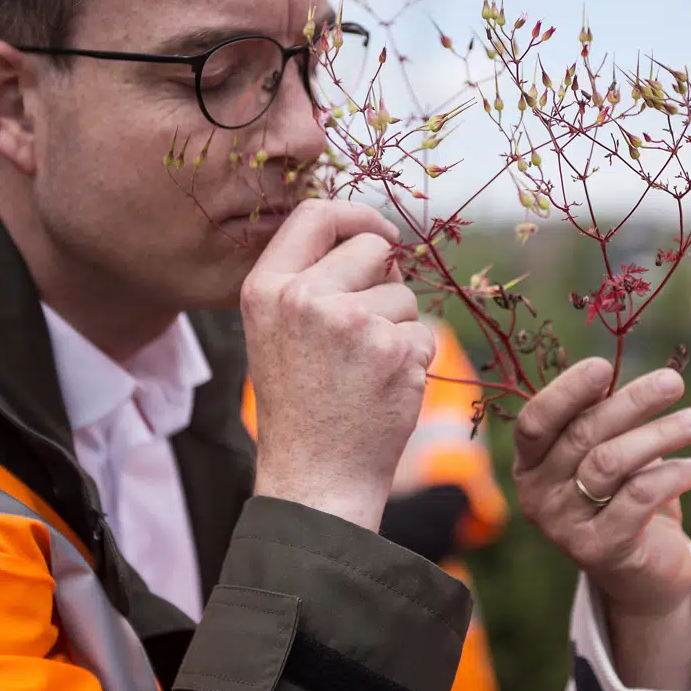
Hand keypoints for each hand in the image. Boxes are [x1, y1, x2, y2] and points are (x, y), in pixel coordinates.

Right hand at [242, 200, 435, 531]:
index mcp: (266, 288)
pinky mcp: (393, 350)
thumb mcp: (277, 332)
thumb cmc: (300, 405)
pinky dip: (414, 360)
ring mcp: (351, 322)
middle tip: (365, 329)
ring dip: (398, 327)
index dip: (356, 215)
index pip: (316, 213)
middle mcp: (304, 297)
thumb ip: (308, 280)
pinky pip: (423, 332)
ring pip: (404, 294)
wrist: (314, 477)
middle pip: (373, 247)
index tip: (380, 234)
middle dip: (384, 279)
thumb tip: (371, 236)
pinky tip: (383, 390)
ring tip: (364, 371)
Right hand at [513, 358, 690, 687]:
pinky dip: (670, 476)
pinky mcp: (599, 550)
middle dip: (632, 402)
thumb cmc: (621, 493)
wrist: (639, 569)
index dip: (567, 391)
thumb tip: (614, 373)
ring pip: (610, 463)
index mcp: (529, 463)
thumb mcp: (604, 450)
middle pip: (582, 435)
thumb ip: (600, 417)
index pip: (536, 420)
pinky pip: (637, 498)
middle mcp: (537, 495)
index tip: (604, 366)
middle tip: (673, 382)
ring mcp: (563, 526)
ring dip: (659, 434)